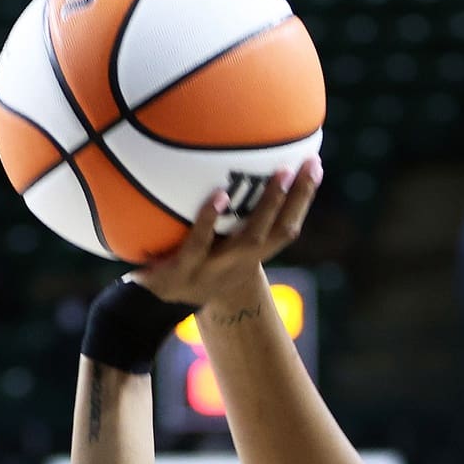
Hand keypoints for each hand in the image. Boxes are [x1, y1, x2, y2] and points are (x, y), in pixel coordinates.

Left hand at [129, 157, 322, 305]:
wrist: (149, 304)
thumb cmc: (184, 262)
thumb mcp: (207, 244)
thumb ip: (220, 214)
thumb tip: (228, 159)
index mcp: (247, 260)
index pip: (284, 229)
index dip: (302, 200)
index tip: (314, 165)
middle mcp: (237, 267)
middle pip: (278, 233)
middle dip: (296, 199)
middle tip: (304, 165)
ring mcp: (211, 273)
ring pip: (248, 241)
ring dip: (267, 206)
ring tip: (278, 175)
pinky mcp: (181, 275)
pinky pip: (198, 245)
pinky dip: (210, 220)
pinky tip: (219, 196)